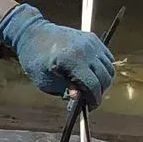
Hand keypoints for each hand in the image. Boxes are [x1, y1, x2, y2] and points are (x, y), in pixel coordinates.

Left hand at [0, 5, 115, 105]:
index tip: (90, 107)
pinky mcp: (92, 38)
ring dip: (104, 81)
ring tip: (92, 88)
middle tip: (91, 99)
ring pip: (109, 68)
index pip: (93, 85)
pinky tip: (94, 75)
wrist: (33, 34)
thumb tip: (81, 98)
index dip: (94, 100)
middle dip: (100, 92)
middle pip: (105, 77)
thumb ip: (66, 90)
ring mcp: (91, 42)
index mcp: (72, 60)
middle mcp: (85, 50)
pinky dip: (104, 68)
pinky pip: (107, 58)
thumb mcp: (46, 82)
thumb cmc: (36, 59)